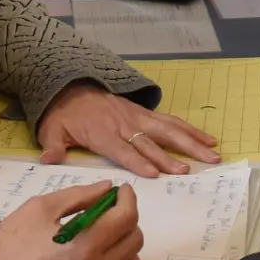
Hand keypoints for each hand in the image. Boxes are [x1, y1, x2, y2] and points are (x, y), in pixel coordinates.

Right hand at [0, 181, 141, 259]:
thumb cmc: (9, 243)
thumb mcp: (41, 208)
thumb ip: (80, 196)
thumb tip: (107, 188)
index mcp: (83, 246)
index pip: (126, 218)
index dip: (128, 199)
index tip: (122, 191)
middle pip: (134, 240)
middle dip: (127, 219)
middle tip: (111, 209)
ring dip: (124, 243)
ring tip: (105, 234)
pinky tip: (98, 256)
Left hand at [38, 82, 220, 176]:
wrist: (71, 86)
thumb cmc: (63, 114)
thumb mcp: (51, 129)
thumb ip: (53, 146)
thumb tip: (49, 159)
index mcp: (102, 133)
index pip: (123, 149)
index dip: (139, 161)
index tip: (157, 174)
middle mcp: (124, 124)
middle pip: (151, 141)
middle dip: (170, 157)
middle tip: (188, 170)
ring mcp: (138, 117)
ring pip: (168, 130)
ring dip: (191, 142)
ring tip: (211, 154)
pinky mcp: (145, 113)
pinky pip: (171, 121)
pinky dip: (190, 130)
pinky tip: (207, 139)